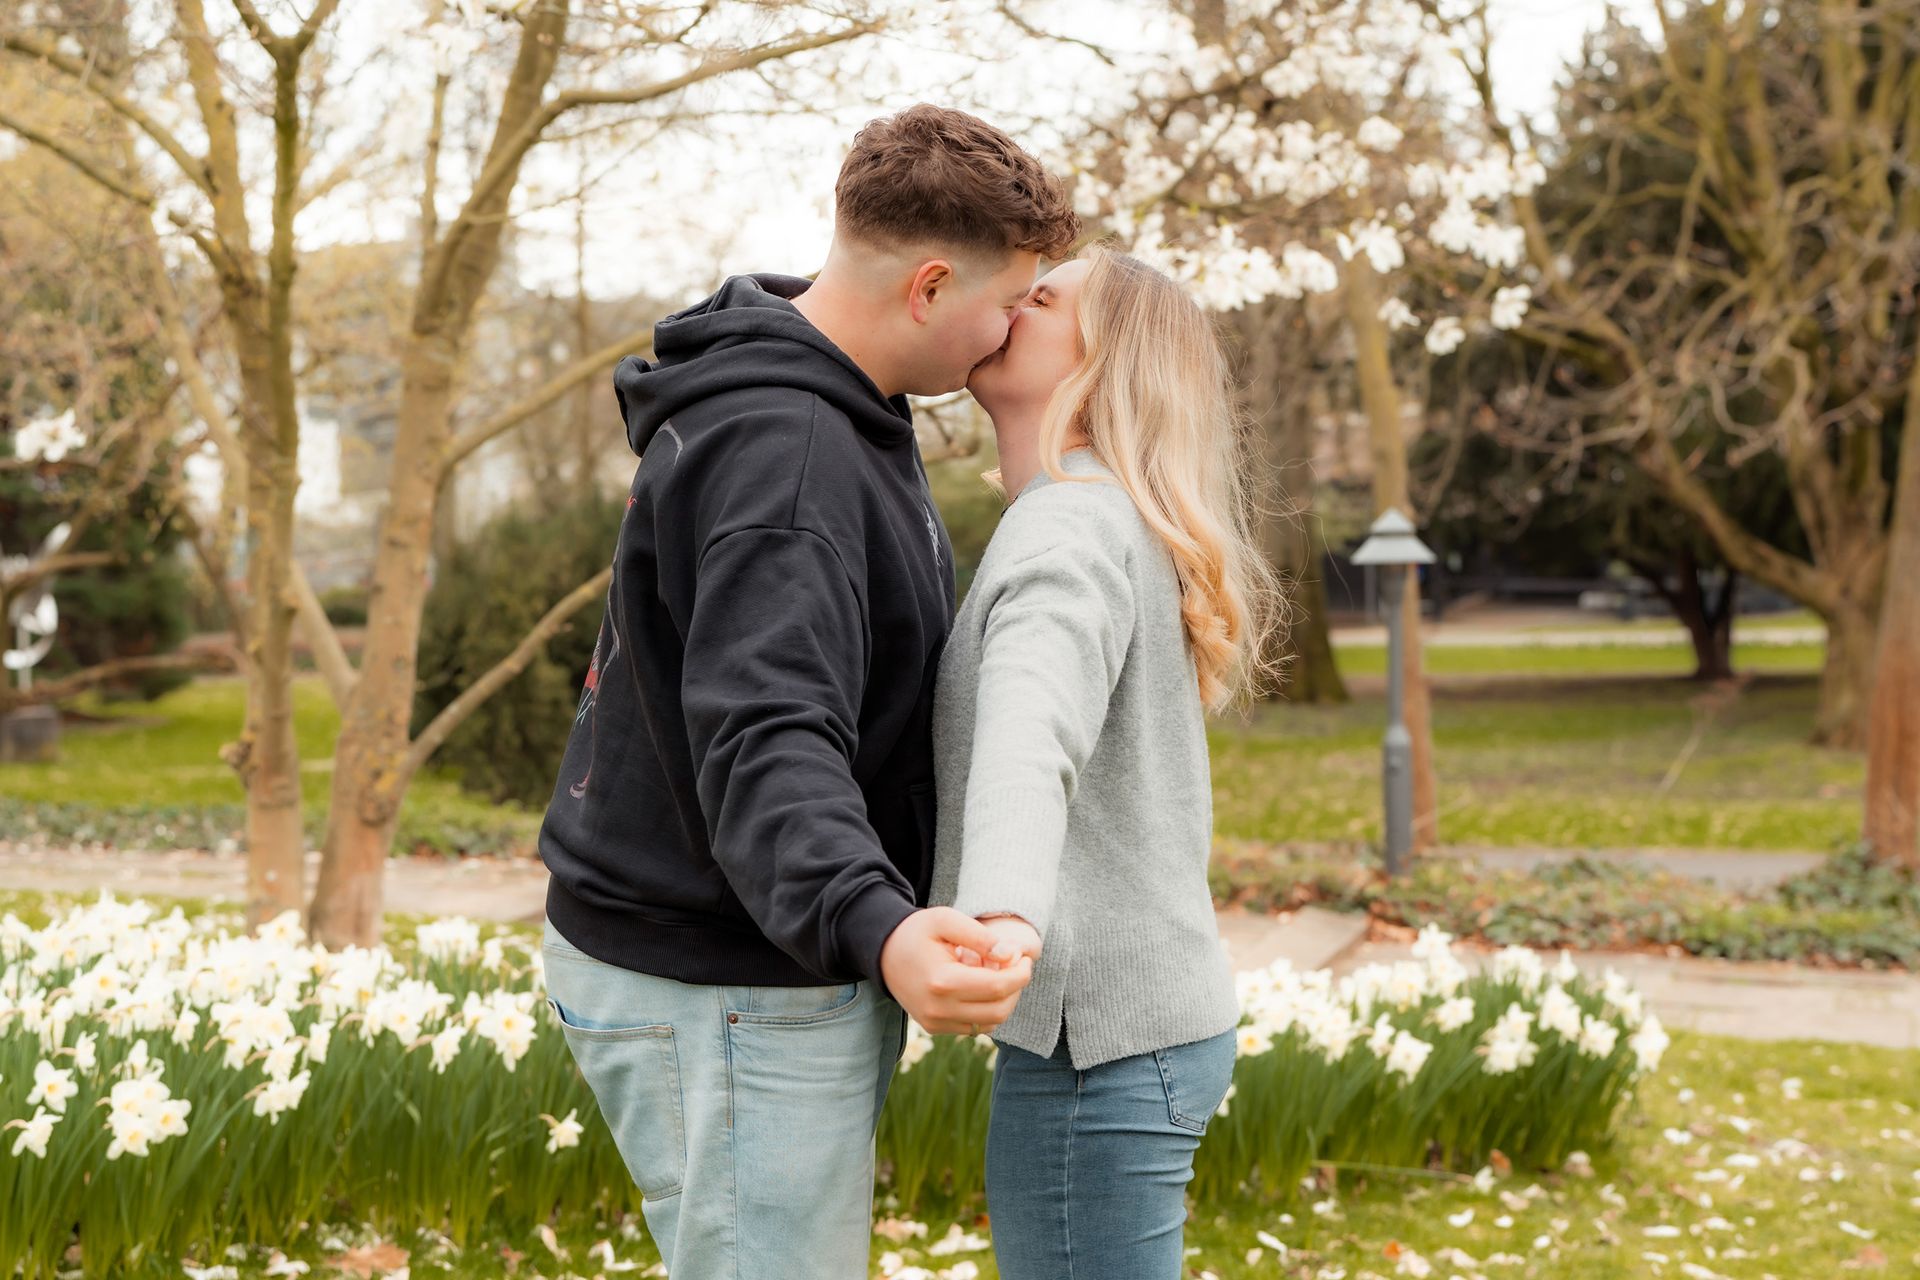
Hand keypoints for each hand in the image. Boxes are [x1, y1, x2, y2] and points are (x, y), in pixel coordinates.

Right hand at [880, 907, 1033, 1034]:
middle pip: (999, 1010)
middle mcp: (938, 1009)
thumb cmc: (916, 932)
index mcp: (942, 981)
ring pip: (990, 1023)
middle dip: (1016, 988)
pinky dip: (986, 1010)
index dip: (1020, 973)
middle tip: (1015, 965)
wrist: (882, 952)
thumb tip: (1010, 955)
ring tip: (996, 974)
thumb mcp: (946, 920)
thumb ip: (980, 936)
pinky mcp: (934, 1027)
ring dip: (1003, 1001)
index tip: (1024, 957)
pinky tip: (980, 987)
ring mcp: (934, 1022)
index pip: (998, 987)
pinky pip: (974, 1027)